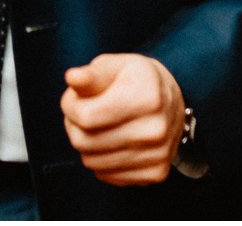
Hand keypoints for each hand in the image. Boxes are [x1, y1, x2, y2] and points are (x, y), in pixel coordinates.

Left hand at [59, 53, 184, 186]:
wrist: (172, 102)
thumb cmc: (136, 80)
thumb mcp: (115, 65)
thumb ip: (91, 74)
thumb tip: (72, 78)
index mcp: (147, 96)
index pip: (86, 117)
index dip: (69, 106)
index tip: (73, 98)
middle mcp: (156, 129)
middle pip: (85, 142)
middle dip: (73, 126)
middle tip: (81, 112)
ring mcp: (158, 154)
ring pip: (93, 162)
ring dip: (85, 145)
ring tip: (95, 126)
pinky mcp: (156, 173)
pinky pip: (107, 175)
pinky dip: (101, 160)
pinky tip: (110, 142)